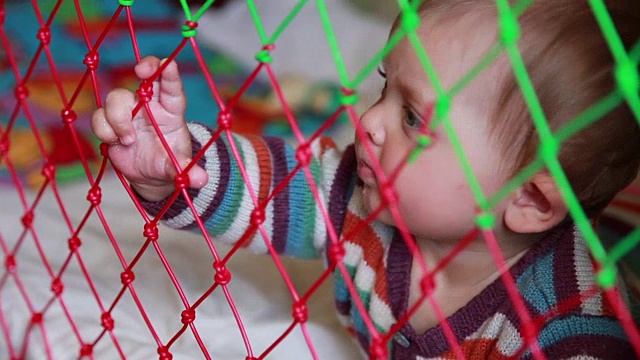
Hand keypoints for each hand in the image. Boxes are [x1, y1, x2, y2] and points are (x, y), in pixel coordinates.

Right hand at [91, 56, 207, 200]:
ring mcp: (129, 112)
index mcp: (171, 111)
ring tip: (129, 141)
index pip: (172, 87)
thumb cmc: (168, 163)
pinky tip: (116, 144)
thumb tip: (200, 180)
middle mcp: (150, 106)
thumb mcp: (177, 167)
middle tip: (142, 72)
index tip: (168, 64)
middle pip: (145, 78)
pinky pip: (99, 117)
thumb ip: (185, 169)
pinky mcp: (110, 124)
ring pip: (116, 98)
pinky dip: (105, 130)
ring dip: (119, 118)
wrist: (149, 176)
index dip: (170, 73)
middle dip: (144, 68)